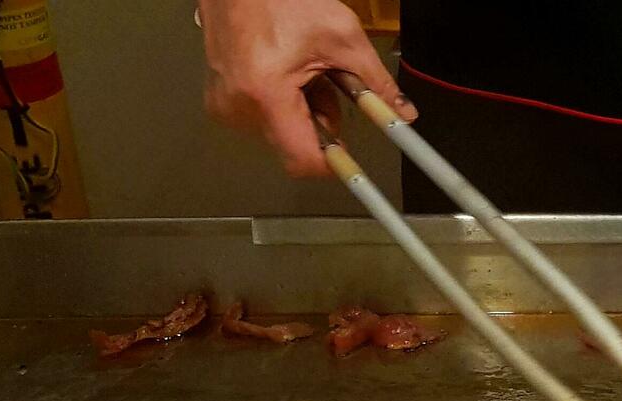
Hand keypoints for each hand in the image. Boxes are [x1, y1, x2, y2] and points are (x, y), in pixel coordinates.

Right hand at [198, 0, 416, 177]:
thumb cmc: (281, 0)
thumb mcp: (342, 38)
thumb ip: (376, 82)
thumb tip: (402, 114)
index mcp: (266, 92)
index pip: (302, 158)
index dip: (333, 163)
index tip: (353, 161)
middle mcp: (238, 106)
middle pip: (295, 144)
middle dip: (321, 121)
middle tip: (327, 83)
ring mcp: (225, 106)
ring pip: (282, 132)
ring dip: (304, 110)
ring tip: (305, 70)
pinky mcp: (220, 102)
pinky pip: (263, 119)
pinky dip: (284, 103)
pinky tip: (286, 71)